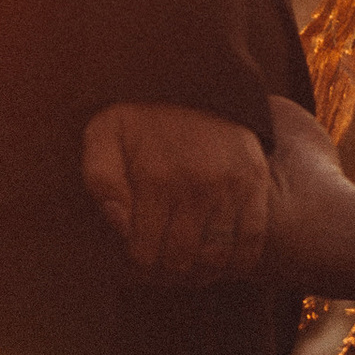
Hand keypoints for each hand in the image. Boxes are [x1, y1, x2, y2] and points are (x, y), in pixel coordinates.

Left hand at [80, 102, 270, 282]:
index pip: (145, 251)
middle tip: (160, 262)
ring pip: (215, 257)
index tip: (136, 253)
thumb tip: (118, 222)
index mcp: (155, 178)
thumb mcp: (106, 133)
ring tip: (187, 265)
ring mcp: (230, 188)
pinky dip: (237, 262)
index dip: (137, 262)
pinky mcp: (254, 186)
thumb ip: (100, 177)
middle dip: (165, 269)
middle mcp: (195, 186)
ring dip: (200, 271)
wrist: (199, 82)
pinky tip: (220, 261)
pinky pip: (252, 242)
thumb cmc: (144, 118)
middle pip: (180, 259)